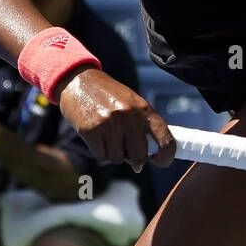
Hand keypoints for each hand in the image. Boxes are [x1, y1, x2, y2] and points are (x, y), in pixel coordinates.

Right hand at [57, 67, 174, 171]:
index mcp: (145, 109)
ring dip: (114, 154)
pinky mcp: (91, 130)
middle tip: (127, 149)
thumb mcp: (133, 104)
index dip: (166, 157)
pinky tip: (98, 137)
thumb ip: (142, 128)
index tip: (158, 160)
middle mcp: (129, 116)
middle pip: (139, 156)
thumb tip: (142, 163)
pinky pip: (102, 156)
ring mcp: (110, 124)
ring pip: (118, 159)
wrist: (79, 81)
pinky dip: (101, 151)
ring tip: (109, 136)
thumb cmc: (110, 96)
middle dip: (134, 159)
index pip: (166, 140)